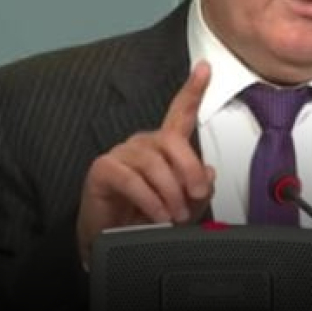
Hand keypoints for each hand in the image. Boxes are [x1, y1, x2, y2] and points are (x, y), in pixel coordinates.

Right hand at [76, 60, 215, 266]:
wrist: (113, 242)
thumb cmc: (146, 219)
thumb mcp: (183, 206)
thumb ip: (198, 189)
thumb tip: (208, 173)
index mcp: (164, 147)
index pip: (180, 113)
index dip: (192, 90)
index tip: (205, 69)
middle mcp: (143, 144)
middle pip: (172, 140)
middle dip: (189, 168)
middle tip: (196, 195)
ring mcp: (121, 154)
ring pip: (154, 163)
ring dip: (170, 192)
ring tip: (175, 215)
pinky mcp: (103, 170)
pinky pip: (133, 180)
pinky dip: (150, 201)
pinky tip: (158, 216)